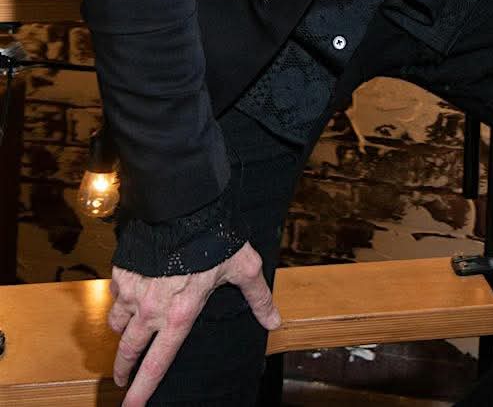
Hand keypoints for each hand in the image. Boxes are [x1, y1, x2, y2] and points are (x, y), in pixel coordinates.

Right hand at [107, 241, 280, 404]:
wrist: (184, 205)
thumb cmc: (216, 238)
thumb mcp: (244, 268)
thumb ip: (258, 298)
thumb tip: (274, 321)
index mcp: (179, 316)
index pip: (157, 364)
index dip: (143, 390)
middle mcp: (151, 310)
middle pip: (128, 351)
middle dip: (123, 369)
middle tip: (121, 379)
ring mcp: (133, 291)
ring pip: (117, 324)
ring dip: (121, 333)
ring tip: (125, 336)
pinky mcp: (122, 272)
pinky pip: (116, 295)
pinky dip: (120, 300)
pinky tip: (129, 296)